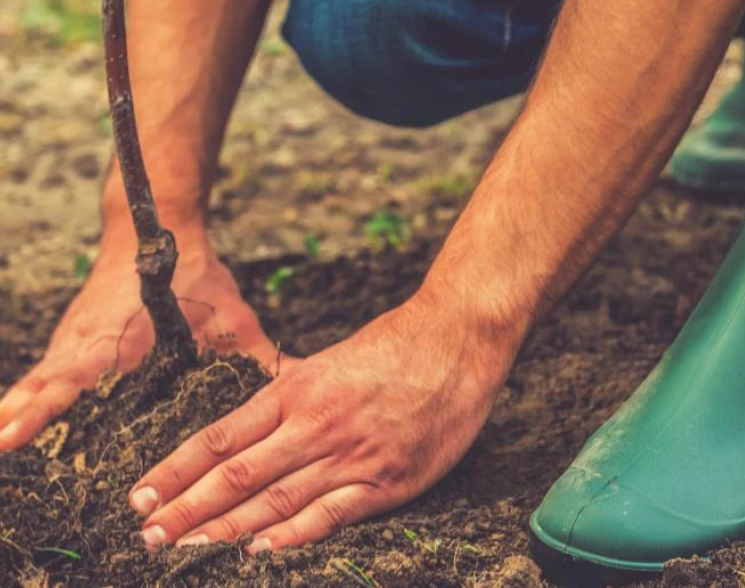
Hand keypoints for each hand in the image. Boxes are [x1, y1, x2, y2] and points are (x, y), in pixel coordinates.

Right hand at [0, 224, 282, 450]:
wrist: (156, 227)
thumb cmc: (197, 275)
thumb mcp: (231, 316)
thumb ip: (259, 356)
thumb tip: (300, 382)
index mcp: (127, 337)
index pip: (85, 376)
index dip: (51, 405)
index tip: (16, 432)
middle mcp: (93, 340)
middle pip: (54, 384)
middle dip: (27, 415)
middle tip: (2, 445)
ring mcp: (78, 338)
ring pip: (44, 378)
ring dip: (20, 407)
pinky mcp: (74, 337)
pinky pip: (47, 369)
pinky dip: (28, 393)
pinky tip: (8, 421)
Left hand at [128, 291, 511, 551]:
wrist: (454, 340)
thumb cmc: (393, 345)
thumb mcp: (332, 359)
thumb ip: (294, 388)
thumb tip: (260, 403)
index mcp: (297, 390)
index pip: (222, 436)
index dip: (178, 468)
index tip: (142, 492)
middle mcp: (315, 424)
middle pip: (237, 473)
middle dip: (187, 508)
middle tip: (147, 534)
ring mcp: (351, 455)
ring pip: (275, 499)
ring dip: (225, 529)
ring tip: (183, 549)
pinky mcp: (388, 480)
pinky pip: (332, 513)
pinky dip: (293, 535)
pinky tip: (259, 551)